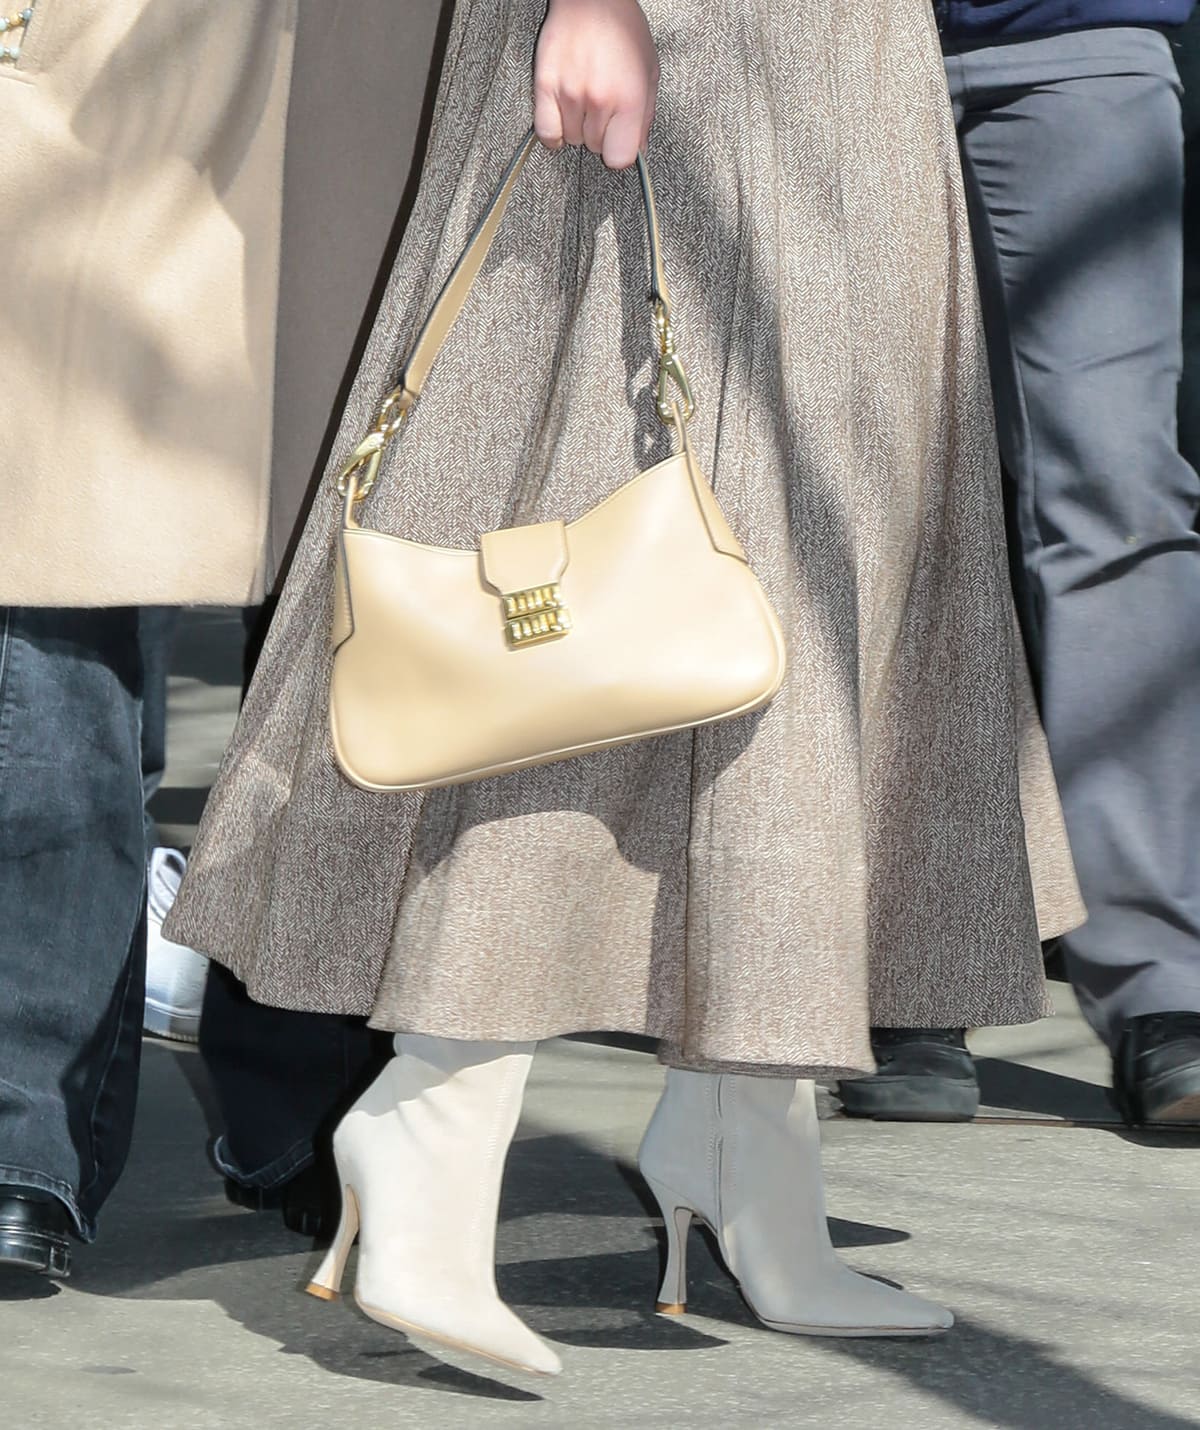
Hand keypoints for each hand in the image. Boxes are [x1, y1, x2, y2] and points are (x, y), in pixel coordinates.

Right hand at [534, 0, 658, 169]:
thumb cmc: (623, 29)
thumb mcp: (649, 71)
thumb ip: (645, 115)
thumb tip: (638, 149)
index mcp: (629, 98)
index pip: (619, 159)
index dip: (621, 152)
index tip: (620, 141)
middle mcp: (599, 100)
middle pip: (595, 148)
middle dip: (601, 134)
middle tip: (603, 108)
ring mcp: (570, 93)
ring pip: (572, 139)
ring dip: (578, 128)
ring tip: (585, 100)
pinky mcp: (546, 86)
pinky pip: (546, 132)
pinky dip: (554, 132)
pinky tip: (563, 117)